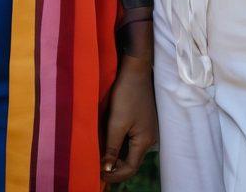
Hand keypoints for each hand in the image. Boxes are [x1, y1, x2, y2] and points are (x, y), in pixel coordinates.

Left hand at [101, 55, 156, 183]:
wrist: (135, 70)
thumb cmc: (126, 94)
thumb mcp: (116, 122)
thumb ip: (112, 147)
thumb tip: (107, 169)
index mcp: (145, 141)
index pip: (130, 167)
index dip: (114, 175)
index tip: (98, 176)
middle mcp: (149, 139)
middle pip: (131, 160)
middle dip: (115, 167)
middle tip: (97, 169)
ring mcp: (146, 130)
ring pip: (130, 149)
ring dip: (116, 155)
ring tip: (100, 157)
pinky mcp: (142, 121)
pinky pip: (130, 138)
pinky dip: (119, 143)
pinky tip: (107, 141)